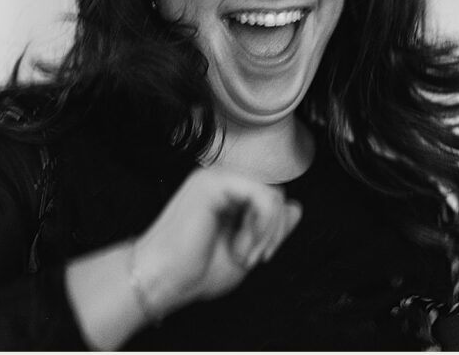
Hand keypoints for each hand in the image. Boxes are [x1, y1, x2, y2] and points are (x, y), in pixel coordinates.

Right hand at [132, 167, 301, 317]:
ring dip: (265, 232)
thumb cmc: (194, 270)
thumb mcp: (248, 248)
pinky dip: (260, 227)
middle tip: (250, 258)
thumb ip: (272, 227)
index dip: (275, 229)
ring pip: (272, 195)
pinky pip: (262, 196)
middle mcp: (222, 181)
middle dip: (272, 232)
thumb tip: (296, 207)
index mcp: (227, 194)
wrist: (162, 280)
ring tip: (242, 253)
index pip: (272, 198)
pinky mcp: (213, 183)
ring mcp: (216, 178)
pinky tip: (241, 246)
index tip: (259, 256)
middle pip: (276, 195)